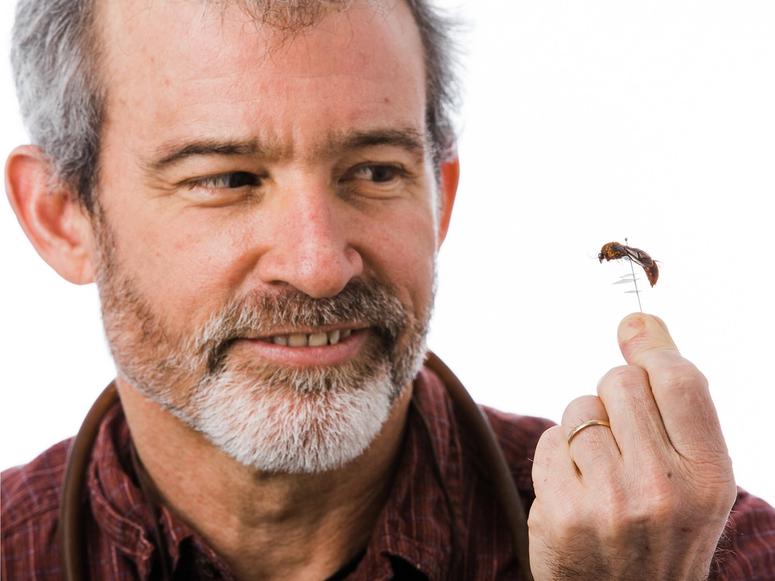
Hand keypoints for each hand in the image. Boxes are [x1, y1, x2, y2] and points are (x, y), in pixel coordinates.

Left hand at [528, 314, 736, 579]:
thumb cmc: (663, 530)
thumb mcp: (696, 480)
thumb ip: (677, 406)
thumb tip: (638, 320)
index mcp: (709, 477)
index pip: (679, 380)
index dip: (652, 344)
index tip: (634, 324)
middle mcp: (662, 490)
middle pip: (619, 382)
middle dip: (615, 393)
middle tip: (624, 433)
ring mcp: (608, 504)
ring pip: (578, 408)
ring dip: (584, 427)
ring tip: (601, 471)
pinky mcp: (560, 514)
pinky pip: (549, 440)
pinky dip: (557, 454)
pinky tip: (575, 489)